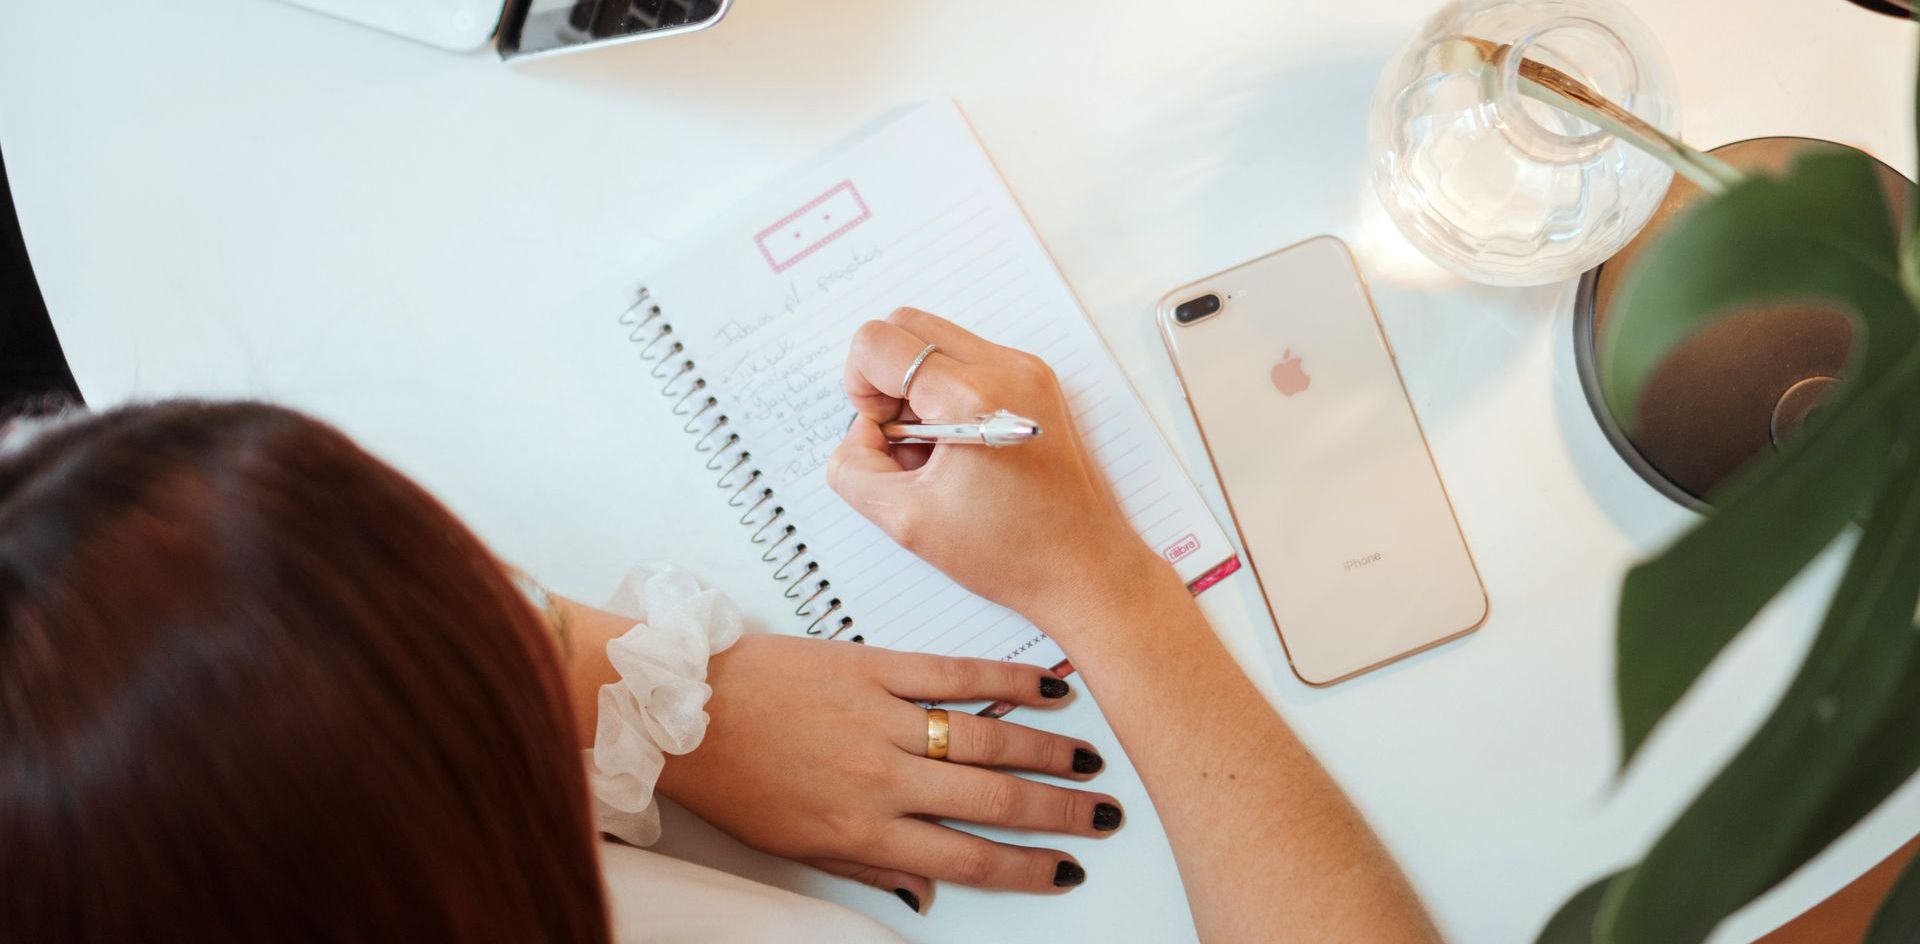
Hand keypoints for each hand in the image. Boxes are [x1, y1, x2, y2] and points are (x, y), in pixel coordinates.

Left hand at [655, 634, 1121, 911]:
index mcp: (863, 830)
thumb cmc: (733, 778)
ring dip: (1048, 754)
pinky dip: (1008, 680)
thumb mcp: (796, 846)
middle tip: (1104, 816)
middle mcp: (883, 779)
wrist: (683, 709)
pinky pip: (956, 675)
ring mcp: (883, 719)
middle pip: (994, 803)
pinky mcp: (873, 666)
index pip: (968, 859)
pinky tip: (1048, 687)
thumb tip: (927, 893)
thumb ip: (870, 869)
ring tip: (1090, 762)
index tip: (1066, 870)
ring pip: (988, 741)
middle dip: (1059, 814)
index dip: (1027, 868)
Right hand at [827, 308, 1158, 626]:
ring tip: (934, 451)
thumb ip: (854, 467)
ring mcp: (1028, 369)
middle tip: (900, 437)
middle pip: (906, 325)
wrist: (1085, 569)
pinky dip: (946, 392)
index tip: (881, 434)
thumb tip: (860, 432)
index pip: (878, 343)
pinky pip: (969, 360)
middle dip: (885, 377)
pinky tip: (959, 447)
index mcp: (973, 397)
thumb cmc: (1010, 552)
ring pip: (937, 340)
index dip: (860, 388)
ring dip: (916, 386)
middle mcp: (1006, 368)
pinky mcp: (1038, 381)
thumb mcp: (905, 521)